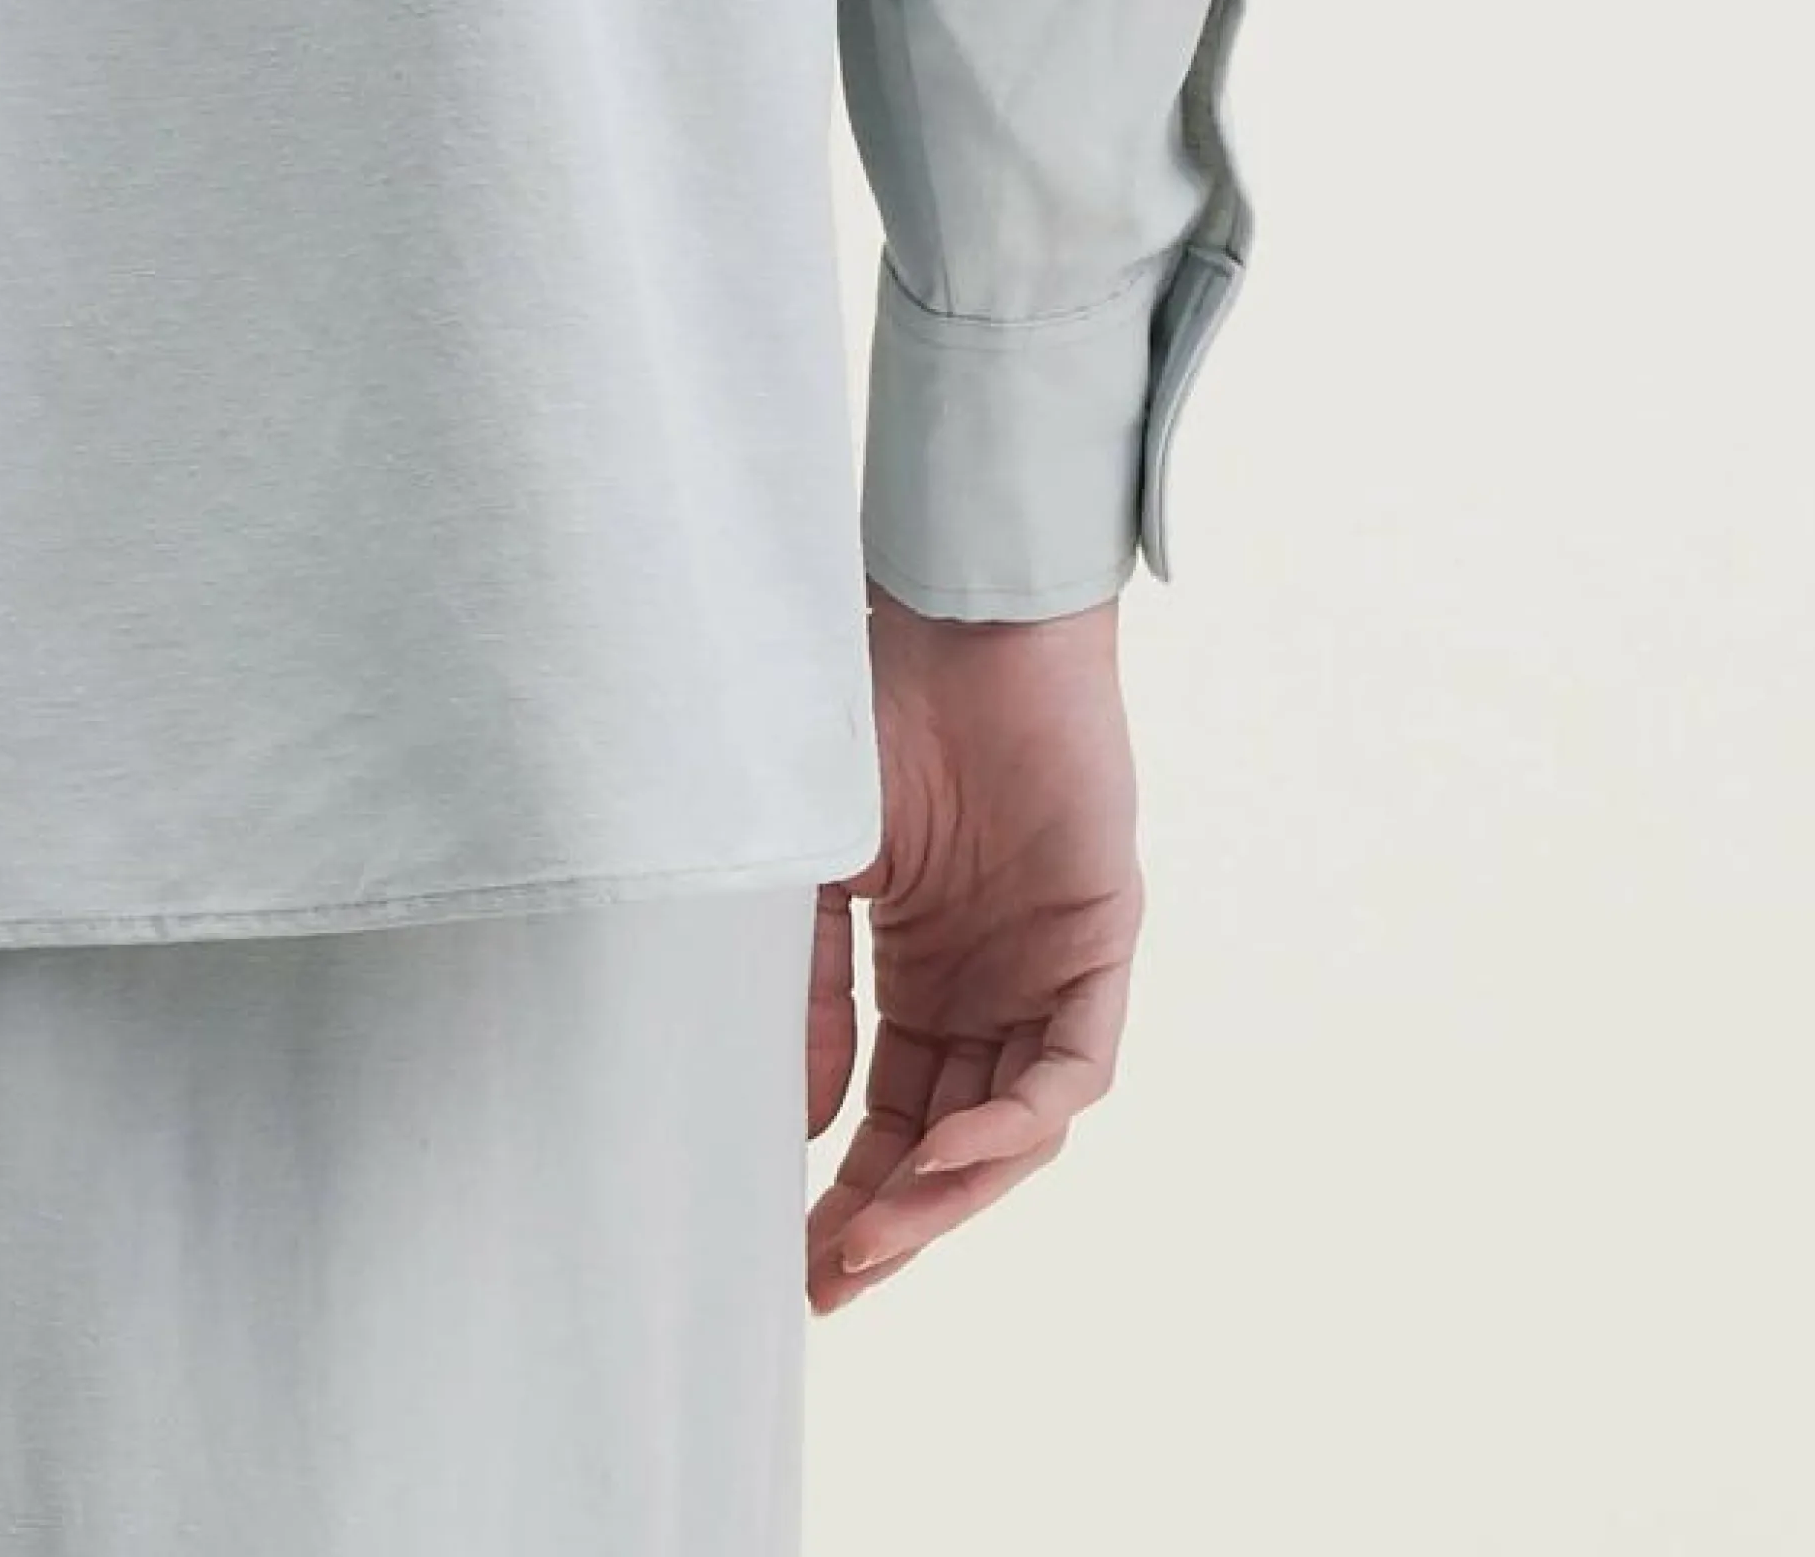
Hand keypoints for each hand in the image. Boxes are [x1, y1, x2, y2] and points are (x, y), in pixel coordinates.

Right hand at [805, 584, 1142, 1311]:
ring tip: (882, 1230)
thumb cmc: (869, 715)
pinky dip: (1020, 1117)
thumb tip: (800, 1131)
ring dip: (953, 1186)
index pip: (890, 1115)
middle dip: (898, 1219)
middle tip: (837, 1282)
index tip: (800, 1269)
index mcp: (919, 969)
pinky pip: (1074, 1067)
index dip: (850, 1194)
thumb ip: (809, 995)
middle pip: (951, 1141)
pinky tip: (956, 1146)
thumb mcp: (814, 871)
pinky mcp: (1100, 942)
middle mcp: (988, 985)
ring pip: (1017, 1125)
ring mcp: (1046, 968)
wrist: (952, 619)